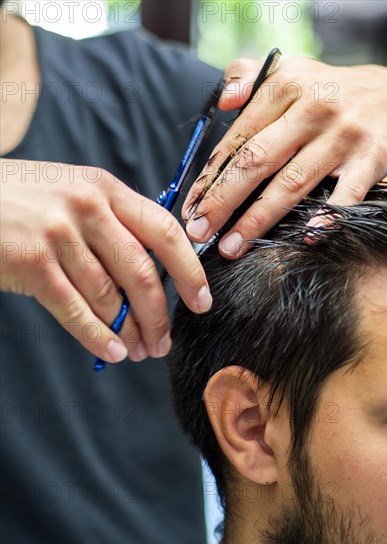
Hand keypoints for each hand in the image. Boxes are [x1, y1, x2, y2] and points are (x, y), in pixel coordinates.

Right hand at [1, 159, 211, 361]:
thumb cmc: (26, 200)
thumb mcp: (76, 193)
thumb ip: (114, 224)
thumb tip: (151, 277)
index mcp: (107, 189)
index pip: (164, 232)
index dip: (189, 271)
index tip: (201, 301)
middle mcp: (88, 208)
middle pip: (141, 273)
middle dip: (157, 316)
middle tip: (162, 343)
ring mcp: (59, 234)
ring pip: (109, 297)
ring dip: (128, 332)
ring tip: (137, 351)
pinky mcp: (31, 262)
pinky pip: (74, 309)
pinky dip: (96, 335)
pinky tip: (111, 351)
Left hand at [183, 57, 386, 257]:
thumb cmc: (326, 92)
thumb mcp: (288, 72)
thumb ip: (249, 79)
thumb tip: (222, 100)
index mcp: (284, 88)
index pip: (238, 138)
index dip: (210, 176)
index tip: (191, 206)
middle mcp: (311, 110)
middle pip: (257, 161)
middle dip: (222, 201)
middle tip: (199, 231)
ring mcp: (341, 136)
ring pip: (292, 183)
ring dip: (258, 219)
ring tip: (232, 246)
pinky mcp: (370, 158)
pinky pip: (347, 193)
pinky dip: (328, 216)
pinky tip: (307, 237)